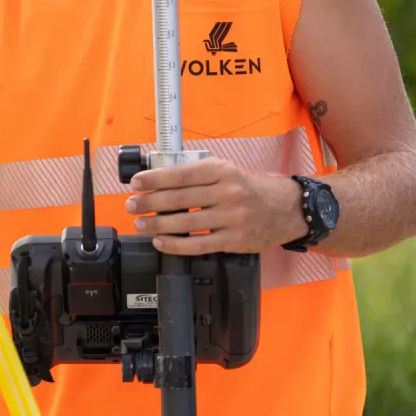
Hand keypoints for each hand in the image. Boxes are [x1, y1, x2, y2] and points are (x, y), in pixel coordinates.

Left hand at [125, 157, 307, 254]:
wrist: (284, 209)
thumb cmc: (246, 188)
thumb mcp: (225, 170)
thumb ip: (196, 173)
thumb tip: (157, 178)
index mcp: (222, 171)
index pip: (181, 174)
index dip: (155, 179)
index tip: (136, 183)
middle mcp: (228, 193)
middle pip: (179, 200)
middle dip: (149, 203)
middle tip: (131, 205)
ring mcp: (232, 219)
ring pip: (186, 224)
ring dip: (158, 225)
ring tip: (140, 224)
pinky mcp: (234, 241)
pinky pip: (199, 246)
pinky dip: (175, 245)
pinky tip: (160, 242)